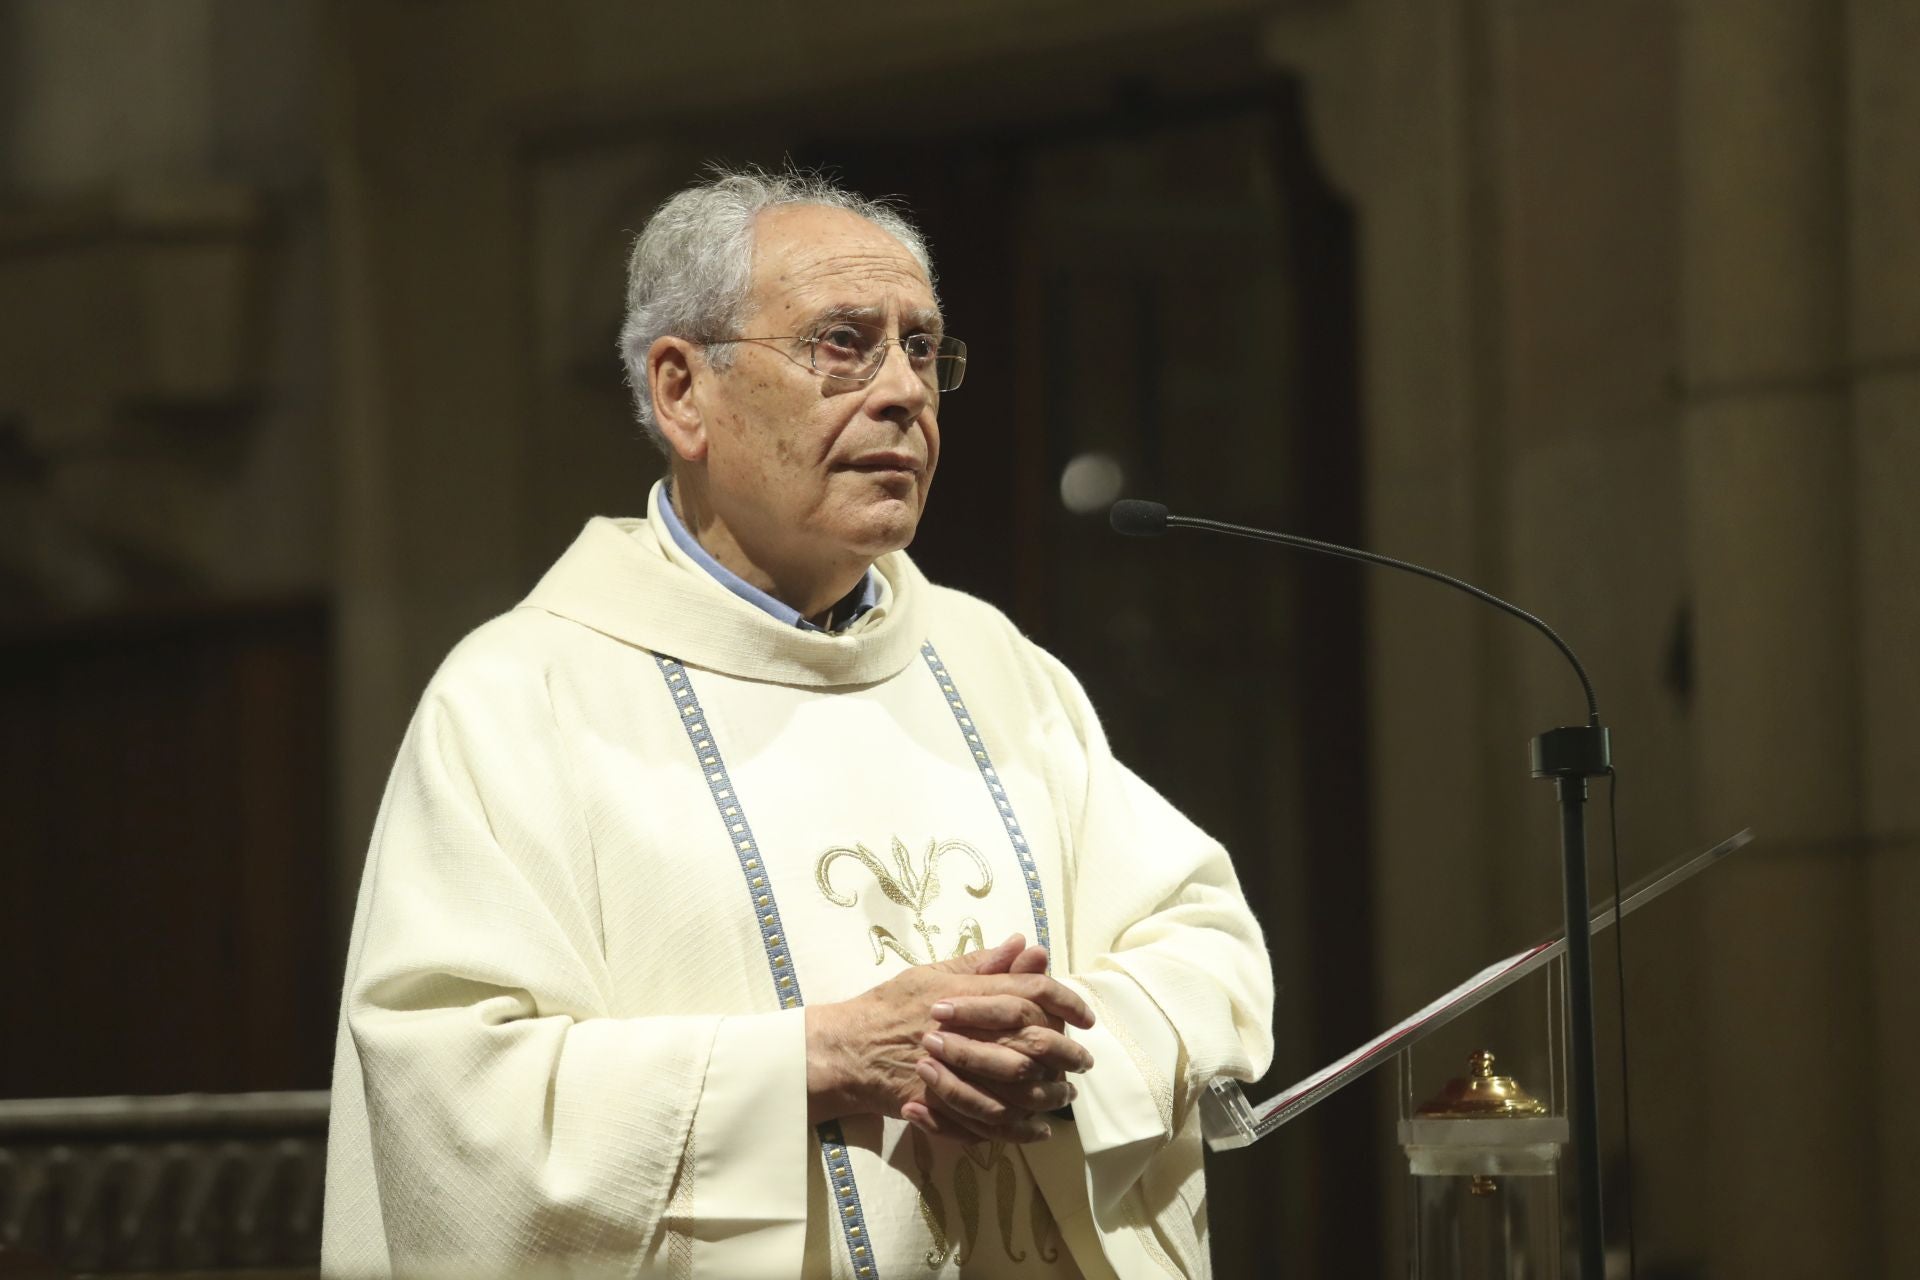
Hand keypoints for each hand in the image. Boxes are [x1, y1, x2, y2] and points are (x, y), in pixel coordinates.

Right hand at [804, 935, 1093, 1139]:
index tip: (1087, 1017)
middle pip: (1033, 1041)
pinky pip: (991, 1121)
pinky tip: (1037, 1127)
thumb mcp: (932, 973)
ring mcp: (954, 1070)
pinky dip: (1020, 1128)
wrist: (846, 1049)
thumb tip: (1024, 944)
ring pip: (1018, 1086)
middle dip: (1067, 1053)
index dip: (1066, 1001)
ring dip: (1049, 1092)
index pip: (1030, 991)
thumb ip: (981, 963)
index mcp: (965, 994)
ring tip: (1065, 1094)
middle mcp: (965, 1030)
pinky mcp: (944, 1104)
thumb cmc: (888, 1006)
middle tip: (1084, 1062)